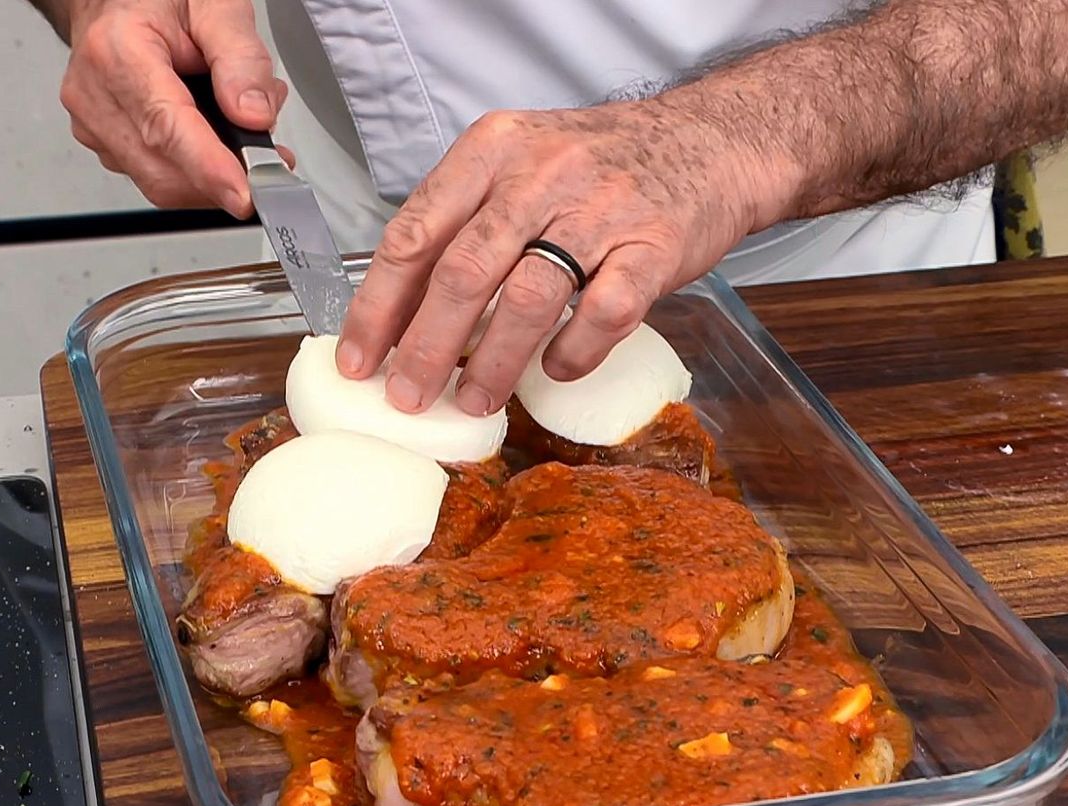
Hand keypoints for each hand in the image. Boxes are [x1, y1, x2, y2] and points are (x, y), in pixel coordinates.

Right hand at [59, 0, 291, 216]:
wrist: (119, 0)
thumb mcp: (216, 7)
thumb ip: (242, 60)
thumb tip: (254, 117)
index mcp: (117, 50)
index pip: (165, 126)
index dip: (208, 168)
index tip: (244, 194)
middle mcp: (95, 94)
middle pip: (164, 170)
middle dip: (224, 178)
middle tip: (271, 157)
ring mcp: (95, 124)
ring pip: (163, 183)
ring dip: (214, 176)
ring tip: (245, 133)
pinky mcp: (105, 144)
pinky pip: (156, 177)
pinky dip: (196, 172)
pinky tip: (215, 138)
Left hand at [337, 96, 775, 415]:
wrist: (708, 143)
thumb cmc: (601, 165)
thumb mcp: (521, 163)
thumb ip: (466, 220)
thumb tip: (404, 309)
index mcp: (492, 150)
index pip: (415, 233)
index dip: (379, 305)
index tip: (359, 359)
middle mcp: (540, 173)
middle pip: (463, 271)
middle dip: (426, 346)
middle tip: (407, 395)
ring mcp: (600, 210)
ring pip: (528, 298)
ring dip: (494, 362)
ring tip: (474, 401)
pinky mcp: (653, 248)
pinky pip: (603, 314)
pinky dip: (573, 353)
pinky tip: (556, 370)